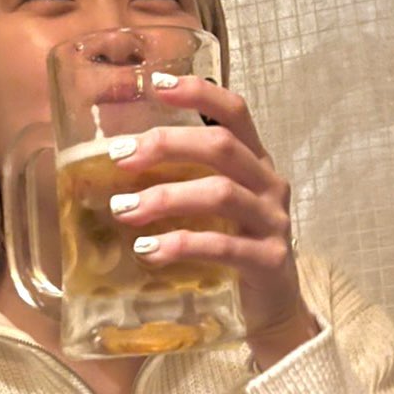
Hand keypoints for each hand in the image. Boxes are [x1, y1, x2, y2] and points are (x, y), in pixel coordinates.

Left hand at [107, 75, 319, 368]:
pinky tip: (149, 250)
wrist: (274, 308)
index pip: (235, 113)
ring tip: (122, 210)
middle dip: (168, 145)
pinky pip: (224, 247)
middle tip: (120, 157)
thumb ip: (185, 181)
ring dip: (166, 198)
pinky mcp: (268, 261)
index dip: (199, 93)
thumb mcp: (215, 209)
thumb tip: (119, 162)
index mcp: (256, 163)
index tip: (156, 85)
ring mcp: (273, 223)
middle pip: (222, 148)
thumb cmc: (234, 249)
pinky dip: (182, 244)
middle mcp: (269, 185)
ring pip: (221, 194)